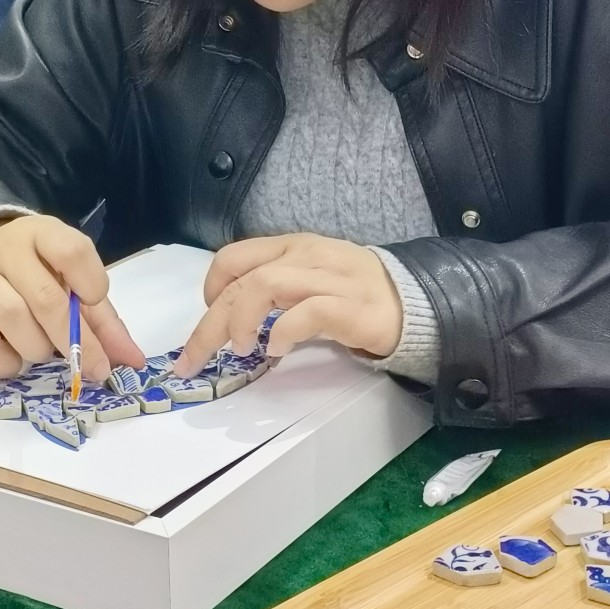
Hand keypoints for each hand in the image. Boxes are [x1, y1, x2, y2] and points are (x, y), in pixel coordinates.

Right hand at [0, 215, 144, 379]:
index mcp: (43, 234)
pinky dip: (8, 362)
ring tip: (45, 350)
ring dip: (39, 348)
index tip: (94, 300)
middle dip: (74, 340)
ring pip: (13, 320)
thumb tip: (134, 360)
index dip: (91, 280)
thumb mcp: (71, 279)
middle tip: (93, 366)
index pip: (71, 251)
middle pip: (45, 298)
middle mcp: (6, 251)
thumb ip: (103, 319)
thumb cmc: (37, 271)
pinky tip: (16, 358)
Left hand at [174, 233, 402, 376]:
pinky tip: (278, 351)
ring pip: (266, 284)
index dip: (211, 287)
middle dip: (210, 322)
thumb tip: (230, 315)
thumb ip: (275, 287)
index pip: (234, 256)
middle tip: (194, 360)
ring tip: (241, 349)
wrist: (415, 302)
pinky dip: (284, 332)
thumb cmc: (354, 294)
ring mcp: (329, 278)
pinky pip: (308, 312)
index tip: (208, 318)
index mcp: (292, 247)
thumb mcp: (308, 280)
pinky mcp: (350, 306)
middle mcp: (306, 256)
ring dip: (241, 320)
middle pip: (242, 279)